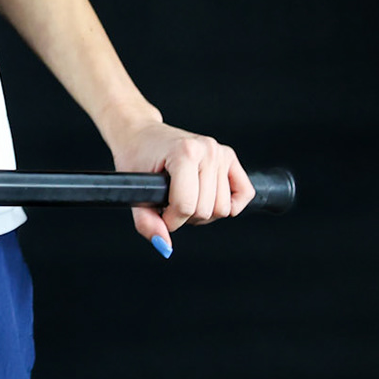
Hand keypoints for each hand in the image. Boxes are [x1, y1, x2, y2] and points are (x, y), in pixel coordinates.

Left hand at [107, 119, 253, 255]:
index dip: (171, 219)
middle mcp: (207, 150)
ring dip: (204, 212)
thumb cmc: (136, 157)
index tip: (159, 212)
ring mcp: (220, 152)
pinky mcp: (229, 156)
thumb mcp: (134, 189)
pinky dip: (230, 205)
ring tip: (185, 198)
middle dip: (186, 216)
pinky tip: (209, 198)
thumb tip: (164, 246)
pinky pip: (244, 193)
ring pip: (224, 208)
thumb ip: (146, 221)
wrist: (139, 133)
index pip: (187, 206)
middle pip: (207, 210)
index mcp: (184, 152)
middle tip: (171, 203)